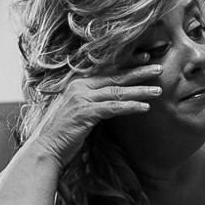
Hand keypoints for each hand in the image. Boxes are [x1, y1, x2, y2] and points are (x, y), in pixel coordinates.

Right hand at [28, 64, 162, 164]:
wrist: (45, 148)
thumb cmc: (62, 132)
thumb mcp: (76, 110)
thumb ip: (91, 100)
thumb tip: (111, 99)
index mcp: (77, 82)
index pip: (107, 68)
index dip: (127, 61)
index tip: (146, 56)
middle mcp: (79, 86)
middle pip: (115, 75)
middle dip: (139, 71)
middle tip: (159, 67)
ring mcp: (81, 99)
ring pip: (117, 91)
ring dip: (140, 90)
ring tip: (157, 90)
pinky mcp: (85, 113)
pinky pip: (114, 108)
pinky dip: (131, 106)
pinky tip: (145, 107)